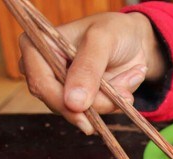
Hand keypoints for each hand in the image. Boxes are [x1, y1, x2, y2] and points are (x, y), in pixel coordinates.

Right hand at [19, 12, 166, 133]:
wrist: (135, 40)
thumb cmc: (115, 30)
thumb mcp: (102, 40)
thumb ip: (88, 68)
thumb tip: (73, 103)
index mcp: (37, 44)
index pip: (39, 81)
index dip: (60, 101)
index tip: (84, 113)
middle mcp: (43, 68)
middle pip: (58, 102)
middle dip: (95, 102)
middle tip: (125, 95)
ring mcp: (60, 86)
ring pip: (78, 112)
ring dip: (108, 102)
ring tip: (129, 79)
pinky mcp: (78, 99)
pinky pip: (93, 114)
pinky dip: (113, 104)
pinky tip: (126, 88)